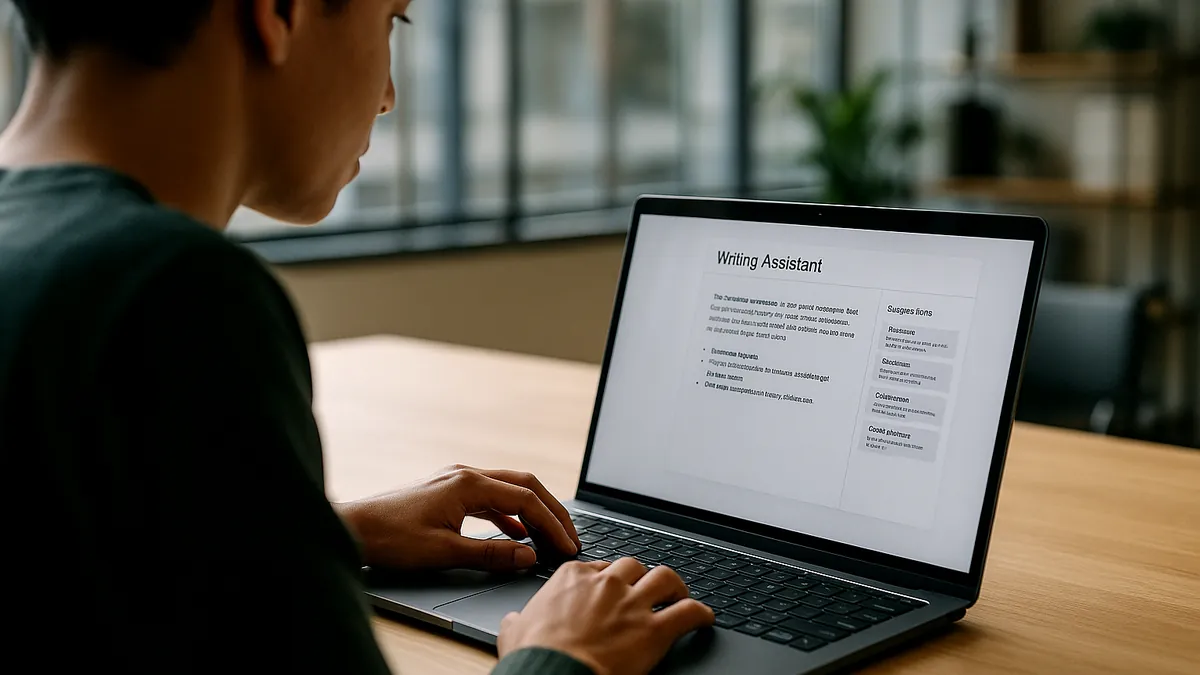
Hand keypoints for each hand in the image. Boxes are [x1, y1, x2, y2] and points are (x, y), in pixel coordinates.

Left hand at [335, 464, 580, 571]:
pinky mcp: (447, 490)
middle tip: (570, 536)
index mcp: (469, 484)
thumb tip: (528, 556)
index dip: (552, 524)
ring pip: (508, 490)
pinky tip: (516, 533)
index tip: (567, 546)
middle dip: (551, 511)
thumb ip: (491, 553)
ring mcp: (456, 480)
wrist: (353, 528)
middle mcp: (466, 474)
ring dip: (531, 512)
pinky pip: (490, 498)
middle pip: (524, 486)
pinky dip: (509, 514)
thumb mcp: (445, 551)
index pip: (526, 500)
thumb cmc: (392, 538)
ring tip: (549, 537)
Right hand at [498, 558, 714, 674]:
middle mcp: (606, 583)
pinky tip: (705, 618)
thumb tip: (513, 622)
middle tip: (647, 590)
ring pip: (665, 577)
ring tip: (679, 596)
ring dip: (675, 587)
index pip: (599, 566)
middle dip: (642, 577)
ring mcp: (631, 604)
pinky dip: (701, 614)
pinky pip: (689, 612)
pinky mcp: (653, 630)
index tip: (612, 590)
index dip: (609, 579)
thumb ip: (518, 621)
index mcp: (572, 577)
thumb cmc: (534, 657)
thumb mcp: (515, 632)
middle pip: (634, 565)